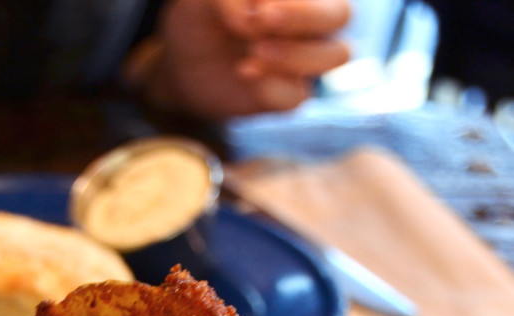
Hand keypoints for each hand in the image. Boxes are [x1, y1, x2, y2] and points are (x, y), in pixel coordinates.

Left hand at [123, 0, 351, 118]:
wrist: (184, 63)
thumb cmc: (202, 17)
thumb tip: (252, 17)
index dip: (296, 1)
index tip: (256, 5)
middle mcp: (312, 21)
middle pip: (341, 14)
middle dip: (305, 16)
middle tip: (262, 18)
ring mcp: (306, 60)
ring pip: (336, 54)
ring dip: (296, 53)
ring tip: (253, 50)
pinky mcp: (290, 96)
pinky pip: (299, 95)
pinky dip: (273, 86)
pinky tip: (244, 72)